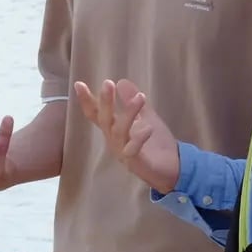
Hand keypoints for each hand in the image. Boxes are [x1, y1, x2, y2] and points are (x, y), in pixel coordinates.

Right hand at [72, 79, 179, 193]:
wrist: (173, 170)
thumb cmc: (156, 144)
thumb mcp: (145, 117)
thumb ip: (132, 102)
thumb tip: (122, 81)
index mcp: (113, 130)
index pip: (96, 113)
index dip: (87, 100)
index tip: (79, 83)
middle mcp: (113, 140)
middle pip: (104, 120)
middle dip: (105, 102)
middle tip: (107, 83)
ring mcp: (122, 151)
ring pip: (119, 131)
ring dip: (128, 113)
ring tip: (140, 97)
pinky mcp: (134, 162)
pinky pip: (133, 149)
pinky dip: (139, 138)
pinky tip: (148, 128)